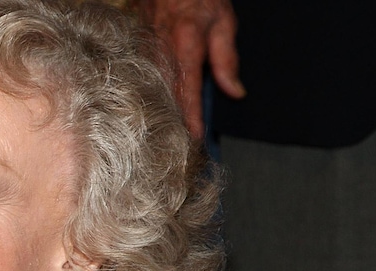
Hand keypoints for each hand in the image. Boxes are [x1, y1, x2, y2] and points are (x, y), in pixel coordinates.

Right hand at [139, 0, 245, 136]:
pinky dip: (154, 95)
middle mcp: (162, 51)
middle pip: (167, 94)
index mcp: (186, 44)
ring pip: (154, 89)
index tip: (196, 135)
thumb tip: (234, 92)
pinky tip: (158, 108)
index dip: (192, 115)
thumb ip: (227, 58)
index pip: (189, 89)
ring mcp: (147, 52)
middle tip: (182, 144)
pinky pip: (147, 79)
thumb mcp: (224, 21)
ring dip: (163, 110)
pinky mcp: (140, 52)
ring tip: (170, 133)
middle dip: (175, 120)